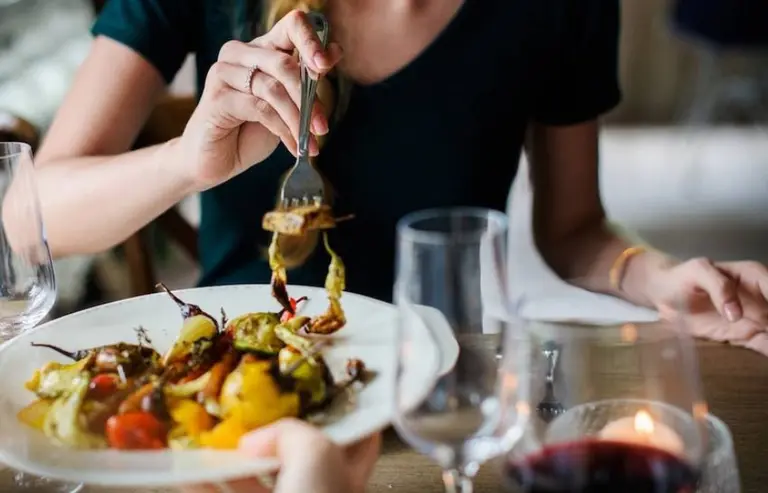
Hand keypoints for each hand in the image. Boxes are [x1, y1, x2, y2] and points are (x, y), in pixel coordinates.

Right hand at [179, 10, 342, 190]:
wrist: (217, 159)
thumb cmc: (252, 129)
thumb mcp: (287, 103)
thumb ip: (306, 79)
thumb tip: (335, 52)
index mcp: (261, 48)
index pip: (291, 26)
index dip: (311, 42)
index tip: (325, 66)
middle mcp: (240, 53)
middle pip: (284, 63)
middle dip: (308, 97)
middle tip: (322, 127)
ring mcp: (224, 72)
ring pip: (273, 89)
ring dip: (297, 119)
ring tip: (310, 141)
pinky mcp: (216, 97)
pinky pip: (260, 109)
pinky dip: (283, 130)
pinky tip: (293, 146)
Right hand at [183, 419, 380, 492]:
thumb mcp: (315, 453)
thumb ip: (291, 432)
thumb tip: (255, 439)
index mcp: (348, 472)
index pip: (358, 437)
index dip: (343, 412)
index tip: (321, 389)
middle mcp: (321, 490)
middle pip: (298, 453)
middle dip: (272, 432)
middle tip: (251, 409)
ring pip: (257, 479)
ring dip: (230, 459)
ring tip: (208, 438)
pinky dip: (206, 484)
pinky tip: (186, 473)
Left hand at [651, 258, 767, 353]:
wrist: (664, 294)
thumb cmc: (682, 276)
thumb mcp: (697, 271)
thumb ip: (718, 286)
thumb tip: (736, 313)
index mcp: (754, 277)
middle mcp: (762, 298)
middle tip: (767, 334)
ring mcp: (756, 318)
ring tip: (766, 344)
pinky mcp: (745, 335)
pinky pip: (765, 346)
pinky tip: (765, 358)